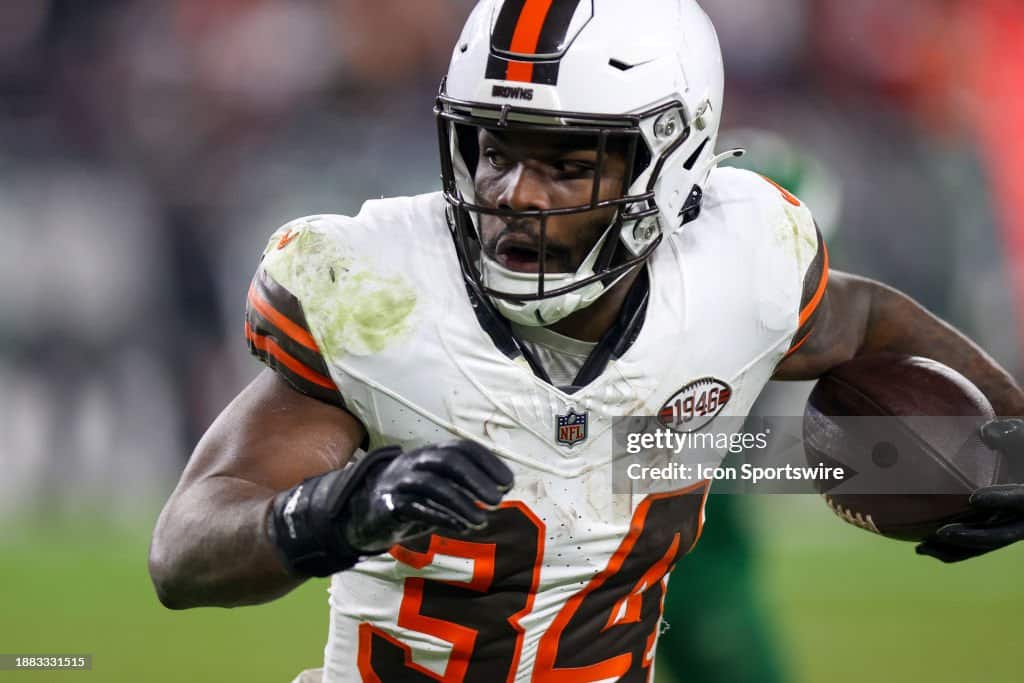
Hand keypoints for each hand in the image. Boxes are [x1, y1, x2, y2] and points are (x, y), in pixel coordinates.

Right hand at [345, 440, 514, 552]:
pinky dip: (442, 517)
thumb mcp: (439, 486)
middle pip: (448, 461)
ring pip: (433, 485)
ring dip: (462, 503)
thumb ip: (464, 484)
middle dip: (477, 479)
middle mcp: (415, 462)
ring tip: (482, 520)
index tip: (508, 482)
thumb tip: (500, 489)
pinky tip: (462, 527)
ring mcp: (400, 482)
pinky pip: (416, 508)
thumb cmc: (413, 499)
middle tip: (498, 500)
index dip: (487, 462)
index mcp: (431, 454)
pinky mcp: (389, 506)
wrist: (365, 514)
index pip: (462, 448)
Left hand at [916, 418, 1023, 562]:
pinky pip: (976, 548)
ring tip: (922, 547)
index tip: (974, 498)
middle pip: (1001, 535)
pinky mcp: (995, 532)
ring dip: (955, 549)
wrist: (1020, 470)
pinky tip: (923, 548)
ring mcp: (1010, 527)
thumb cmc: (1021, 446)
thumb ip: (1008, 434)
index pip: (1022, 502)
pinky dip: (952, 551)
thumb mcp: (1021, 436)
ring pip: (985, 546)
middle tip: (941, 533)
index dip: (1001, 500)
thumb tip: (986, 432)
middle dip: (972, 536)